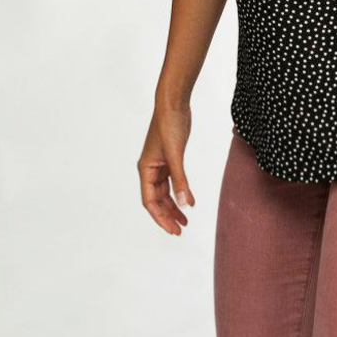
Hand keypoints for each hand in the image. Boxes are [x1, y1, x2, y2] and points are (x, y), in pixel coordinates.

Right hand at [139, 101, 195, 235]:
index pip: (150, 201)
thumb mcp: (176, 155)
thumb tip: (186, 204)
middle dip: (167, 216)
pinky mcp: (170, 159)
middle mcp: (150, 169)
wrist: (174, 104)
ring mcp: (160, 165)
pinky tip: (190, 201)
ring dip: (174, 207)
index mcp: (145, 169)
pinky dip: (181, 192)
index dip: (160, 217)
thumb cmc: (169, 125)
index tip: (172, 230)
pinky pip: (173, 182)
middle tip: (180, 231)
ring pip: (165, 193)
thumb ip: (181, 181)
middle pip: (157, 200)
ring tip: (185, 222)